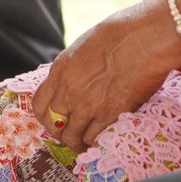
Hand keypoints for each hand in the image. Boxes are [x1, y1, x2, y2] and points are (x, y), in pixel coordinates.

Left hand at [34, 0, 180, 149]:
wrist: (141, 40)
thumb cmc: (116, 37)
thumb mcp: (81, 51)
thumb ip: (71, 71)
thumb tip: (72, 85)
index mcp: (59, 71)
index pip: (39, 104)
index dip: (45, 117)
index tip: (54, 121)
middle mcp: (69, 91)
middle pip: (54, 125)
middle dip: (60, 133)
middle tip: (70, 136)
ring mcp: (88, 105)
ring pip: (73, 137)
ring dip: (78, 142)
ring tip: (86, 143)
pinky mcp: (111, 115)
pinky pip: (95, 138)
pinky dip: (96, 142)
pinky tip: (101, 140)